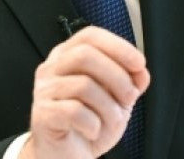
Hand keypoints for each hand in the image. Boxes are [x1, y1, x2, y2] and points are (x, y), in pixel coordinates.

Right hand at [19, 26, 149, 158]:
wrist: (67, 156)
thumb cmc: (88, 124)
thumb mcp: (116, 101)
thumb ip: (129, 82)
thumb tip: (140, 72)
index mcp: (68, 57)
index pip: (90, 36)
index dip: (117, 46)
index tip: (138, 62)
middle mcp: (52, 69)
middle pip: (85, 55)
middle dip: (117, 76)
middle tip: (129, 97)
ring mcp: (44, 91)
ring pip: (83, 85)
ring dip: (108, 106)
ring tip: (112, 119)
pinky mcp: (42, 114)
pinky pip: (74, 111)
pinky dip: (93, 124)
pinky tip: (93, 130)